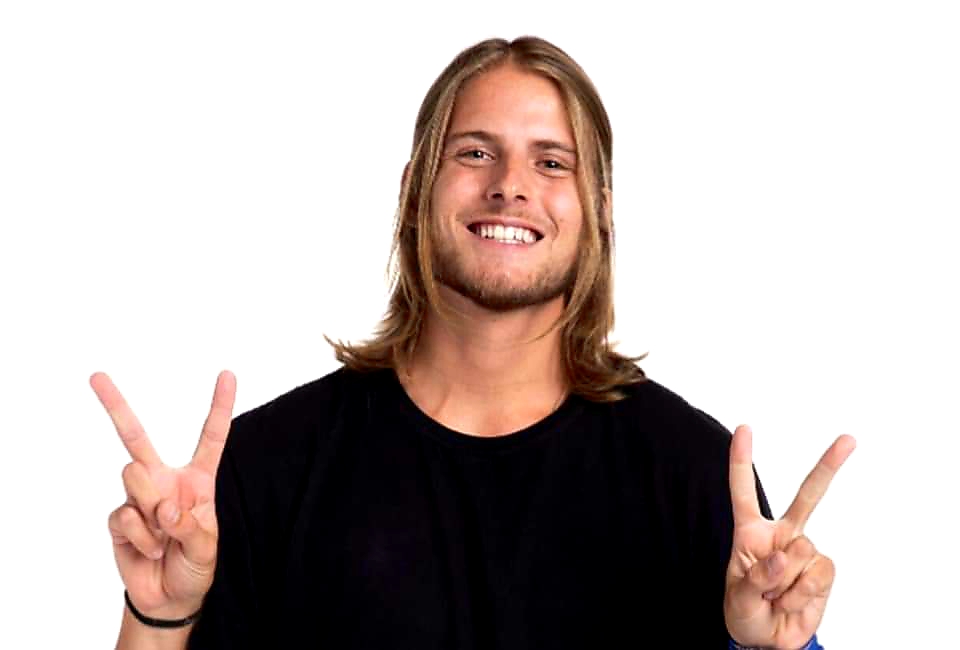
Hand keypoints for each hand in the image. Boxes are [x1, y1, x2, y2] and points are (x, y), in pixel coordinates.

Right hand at [94, 370, 235, 620]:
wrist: (170, 598)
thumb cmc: (196, 566)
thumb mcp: (208, 548)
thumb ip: (190, 526)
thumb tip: (164, 507)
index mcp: (197, 479)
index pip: (210, 437)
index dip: (220, 405)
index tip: (228, 373)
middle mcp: (165, 480)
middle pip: (136, 437)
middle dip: (114, 405)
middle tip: (96, 375)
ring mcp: (138, 497)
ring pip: (134, 475)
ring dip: (152, 508)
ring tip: (165, 535)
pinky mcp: (119, 518)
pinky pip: (126, 515)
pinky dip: (143, 537)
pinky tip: (151, 549)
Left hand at [724, 425, 855, 648]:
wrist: (768, 641)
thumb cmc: (746, 611)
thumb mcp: (738, 597)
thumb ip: (755, 576)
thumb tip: (784, 557)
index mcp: (750, 532)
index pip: (743, 490)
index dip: (741, 460)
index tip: (744, 428)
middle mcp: (781, 534)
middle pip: (808, 496)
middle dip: (829, 466)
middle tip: (849, 439)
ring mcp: (805, 551)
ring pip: (803, 551)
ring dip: (785, 583)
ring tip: (774, 596)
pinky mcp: (823, 571)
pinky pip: (818, 575)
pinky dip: (802, 594)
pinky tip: (791, 600)